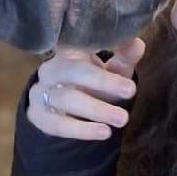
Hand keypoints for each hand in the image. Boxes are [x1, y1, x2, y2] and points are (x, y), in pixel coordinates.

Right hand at [27, 39, 145, 140]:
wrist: (61, 110)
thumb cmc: (92, 84)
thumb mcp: (111, 70)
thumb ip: (124, 58)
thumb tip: (138, 43)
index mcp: (69, 51)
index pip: (82, 46)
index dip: (102, 51)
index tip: (123, 60)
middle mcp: (51, 69)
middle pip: (74, 71)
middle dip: (103, 82)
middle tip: (130, 91)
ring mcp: (41, 92)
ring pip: (66, 98)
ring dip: (96, 109)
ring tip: (122, 118)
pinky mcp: (38, 116)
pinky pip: (59, 124)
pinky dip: (82, 129)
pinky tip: (103, 132)